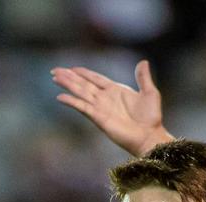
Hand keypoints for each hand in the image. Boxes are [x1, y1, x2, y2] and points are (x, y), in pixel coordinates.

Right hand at [51, 60, 168, 156]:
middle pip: (83, 84)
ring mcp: (100, 107)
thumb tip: (143, 62)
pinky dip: (71, 101)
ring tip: (55, 77)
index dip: (82, 72)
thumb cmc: (151, 118)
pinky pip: (82, 107)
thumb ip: (143, 77)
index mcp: (115, 90)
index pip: (94, 78)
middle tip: (54, 71)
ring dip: (67, 84)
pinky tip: (60, 97)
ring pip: (80, 92)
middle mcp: (105, 98)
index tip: (71, 68)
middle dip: (69, 77)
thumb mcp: (150, 92)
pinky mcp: (98, 117)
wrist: (149, 136)